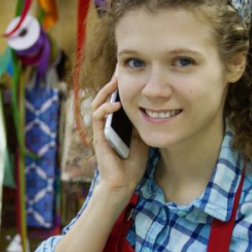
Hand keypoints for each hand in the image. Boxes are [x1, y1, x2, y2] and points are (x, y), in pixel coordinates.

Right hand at [90, 74, 148, 196]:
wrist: (123, 183)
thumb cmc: (132, 164)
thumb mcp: (143, 138)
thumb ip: (142, 124)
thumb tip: (154, 108)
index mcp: (116, 124)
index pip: (116, 99)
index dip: (120, 86)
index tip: (129, 72)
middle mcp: (106, 125)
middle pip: (105, 97)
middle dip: (111, 82)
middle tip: (120, 68)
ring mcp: (101, 130)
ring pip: (98, 104)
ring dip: (105, 92)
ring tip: (115, 81)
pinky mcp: (98, 138)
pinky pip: (97, 119)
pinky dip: (105, 109)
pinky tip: (115, 104)